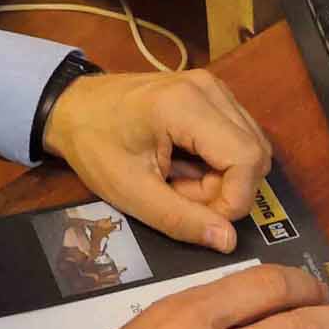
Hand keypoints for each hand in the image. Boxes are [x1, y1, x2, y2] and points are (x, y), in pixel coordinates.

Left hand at [44, 68, 272, 249]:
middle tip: (179, 194)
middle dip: (225, 190)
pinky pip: (239, 137)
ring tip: (179, 180)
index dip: (234, 199)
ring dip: (223, 178)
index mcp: (186, 105)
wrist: (74, 107)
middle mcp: (210, 88)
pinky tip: (187, 165)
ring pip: (251, 147)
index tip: (200, 215)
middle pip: (254, 154)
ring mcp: (214, 87)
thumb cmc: (95, 145)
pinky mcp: (214, 93)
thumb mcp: (131, 191)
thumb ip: (181, 219)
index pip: (246, 158)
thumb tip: (228, 241)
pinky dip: (219, 163)